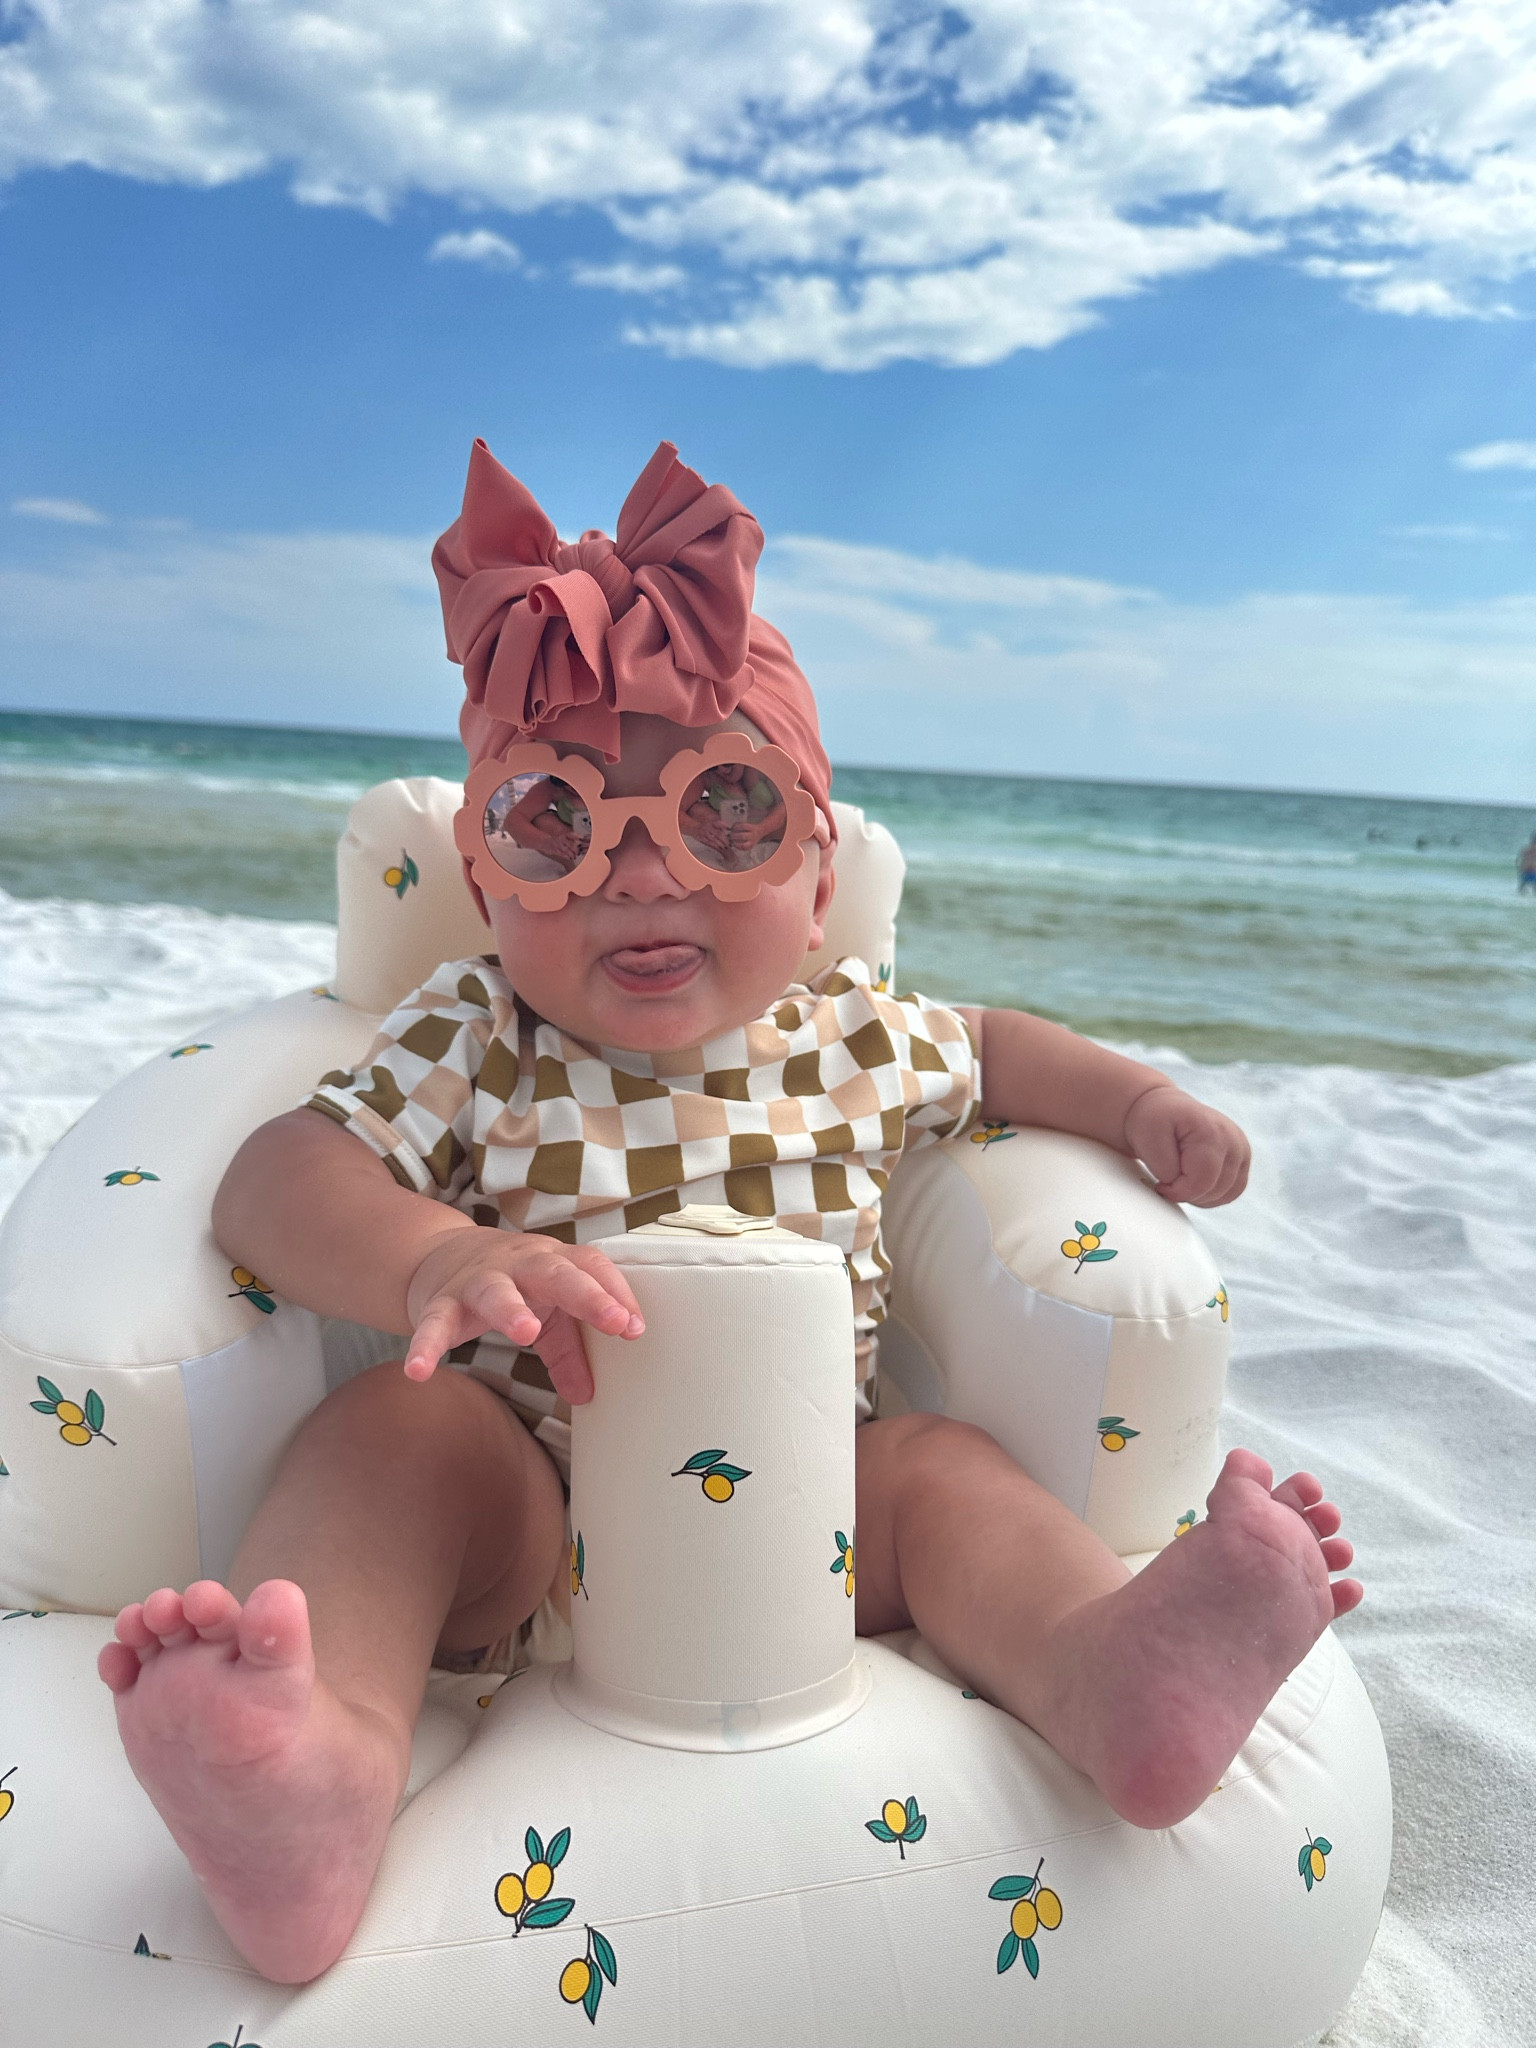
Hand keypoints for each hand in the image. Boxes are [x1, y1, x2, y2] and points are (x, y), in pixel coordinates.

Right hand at [403, 1230, 643, 1402]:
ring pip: (495, 1290)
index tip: (634, 1328)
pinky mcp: (441, 1301)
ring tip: (525, 1332)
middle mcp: (519, 1264)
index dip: (615, 1293)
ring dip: (511, 1309)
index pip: (590, 1266)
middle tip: (613, 1320)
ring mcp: (478, 1280)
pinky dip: (426, 1345)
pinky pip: (434, 1323)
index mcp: (552, 1262)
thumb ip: (568, 1351)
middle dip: (585, 1294)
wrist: (439, 1254)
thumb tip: (587, 1396)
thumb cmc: (510, 1283)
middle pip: (555, 1273)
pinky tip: (420, 1371)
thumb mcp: (545, 1311)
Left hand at [1122, 1083, 1249, 1206]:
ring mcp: (1241, 1149)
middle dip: (1188, 1193)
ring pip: (1226, 1194)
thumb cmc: (1153, 1120)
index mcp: (1212, 1132)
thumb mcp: (1146, 1138)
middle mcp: (1234, 1139)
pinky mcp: (1242, 1159)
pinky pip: (1232, 1191)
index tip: (1160, 1184)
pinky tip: (1194, 1184)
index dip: (1178, 1192)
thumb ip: (1164, 1167)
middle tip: (1168, 1180)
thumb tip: (1180, 1187)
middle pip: (1215, 1191)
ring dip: (1200, 1196)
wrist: (1164, 1108)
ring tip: (1181, 1181)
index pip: (1202, 1182)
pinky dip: (1212, 1194)